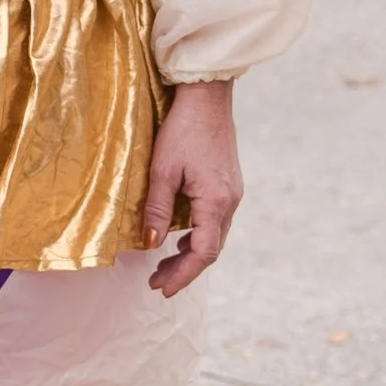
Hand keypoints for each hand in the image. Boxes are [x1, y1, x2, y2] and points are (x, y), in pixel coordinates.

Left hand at [142, 81, 242, 297]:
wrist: (207, 97)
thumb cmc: (182, 129)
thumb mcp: (162, 169)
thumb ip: (158, 209)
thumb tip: (152, 244)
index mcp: (215, 202)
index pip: (203, 253)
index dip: (182, 275)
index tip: (161, 288)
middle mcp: (230, 202)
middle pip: (211, 249)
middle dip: (184, 270)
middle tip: (156, 282)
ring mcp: (232, 193)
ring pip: (215, 236)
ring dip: (190, 254)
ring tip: (163, 265)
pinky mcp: (228, 184)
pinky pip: (216, 221)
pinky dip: (198, 236)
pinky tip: (180, 237)